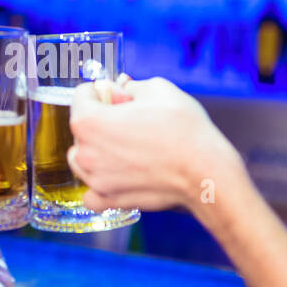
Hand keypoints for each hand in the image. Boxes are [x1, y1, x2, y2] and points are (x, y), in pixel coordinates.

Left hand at [68, 75, 242, 213]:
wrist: (206, 172)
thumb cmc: (184, 130)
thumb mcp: (158, 89)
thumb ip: (130, 86)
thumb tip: (121, 89)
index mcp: (89, 121)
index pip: (81, 96)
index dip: (102, 91)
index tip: (120, 96)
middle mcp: (86, 153)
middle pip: (81, 128)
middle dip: (100, 120)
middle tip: (132, 121)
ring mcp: (96, 180)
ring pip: (82, 159)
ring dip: (97, 150)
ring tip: (128, 147)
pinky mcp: (110, 200)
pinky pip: (91, 193)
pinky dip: (100, 185)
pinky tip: (119, 175)